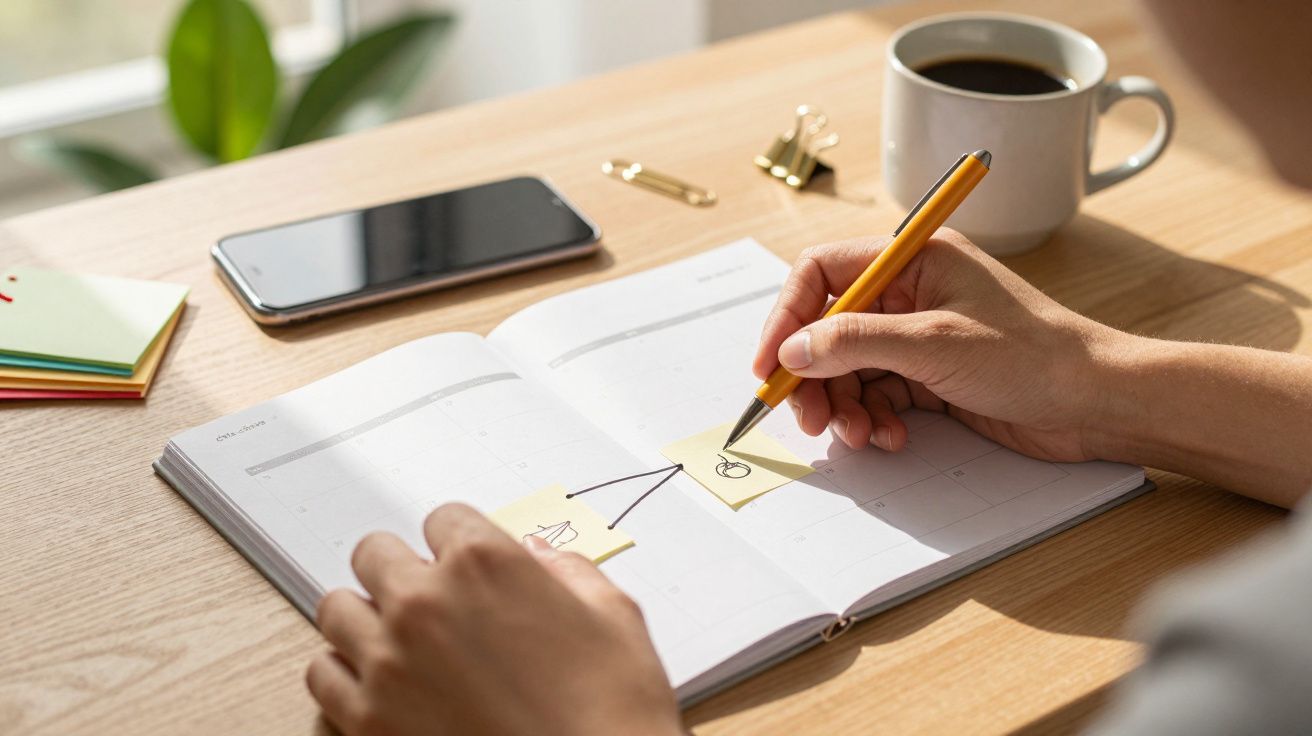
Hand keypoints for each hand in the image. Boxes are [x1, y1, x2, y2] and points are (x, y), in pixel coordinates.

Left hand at [307, 504, 681, 735]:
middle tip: (430, 599)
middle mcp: (425, 603)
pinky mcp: (367, 720)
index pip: (442, 519)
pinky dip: (344, 674)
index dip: (459, 543)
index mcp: (485, 564)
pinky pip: (321, 674)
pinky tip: (378, 683)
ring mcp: (388, 662)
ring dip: (366, 617)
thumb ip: (569, 573)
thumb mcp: (615, 618)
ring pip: (337, 608)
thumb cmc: (610, 711)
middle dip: (403, 571)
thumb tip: (541, 562)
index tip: (466, 564)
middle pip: (374, 553)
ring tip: (398, 639)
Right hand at [753, 229, 1128, 461]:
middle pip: (829, 327)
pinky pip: (878, 394)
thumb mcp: (934, 344)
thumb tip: (793, 350)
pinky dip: (874, 418)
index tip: (770, 364)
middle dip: (814, 375)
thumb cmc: (1033, 356)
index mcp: (912, 259)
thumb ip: (855, 342)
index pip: (823, 272)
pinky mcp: (930, 375)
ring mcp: (919, 335)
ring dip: (845, 405)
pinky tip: (890, 437)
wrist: (1096, 402)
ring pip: (850, 368)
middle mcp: (911, 292)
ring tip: (860, 435)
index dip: (788, 316)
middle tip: (809, 419)